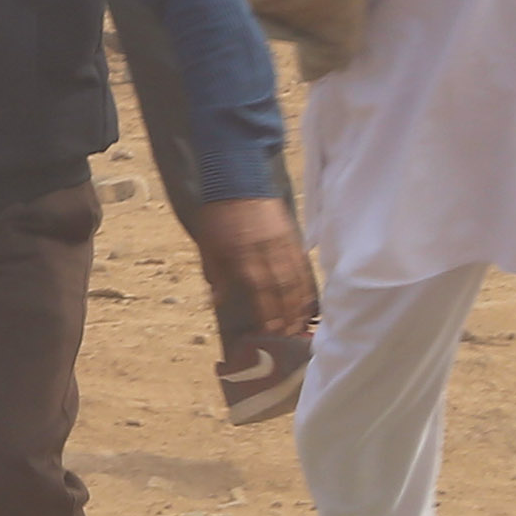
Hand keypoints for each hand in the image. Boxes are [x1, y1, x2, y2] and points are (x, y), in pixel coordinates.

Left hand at [191, 194, 317, 342]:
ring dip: (300, 304)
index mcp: (242, 256)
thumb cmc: (217, 214)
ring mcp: (282, 244)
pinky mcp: (291, 236)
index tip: (271, 335)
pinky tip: (308, 298)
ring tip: (302, 324)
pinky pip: (302, 265)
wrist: (236, 179)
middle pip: (282, 290)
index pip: (259, 293)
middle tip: (290, 336)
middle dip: (287, 316)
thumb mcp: (208, 244)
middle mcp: (266, 252)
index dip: (267, 316)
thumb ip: (215, 273)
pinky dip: (306, 284)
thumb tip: (218, 300)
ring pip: (296, 279)